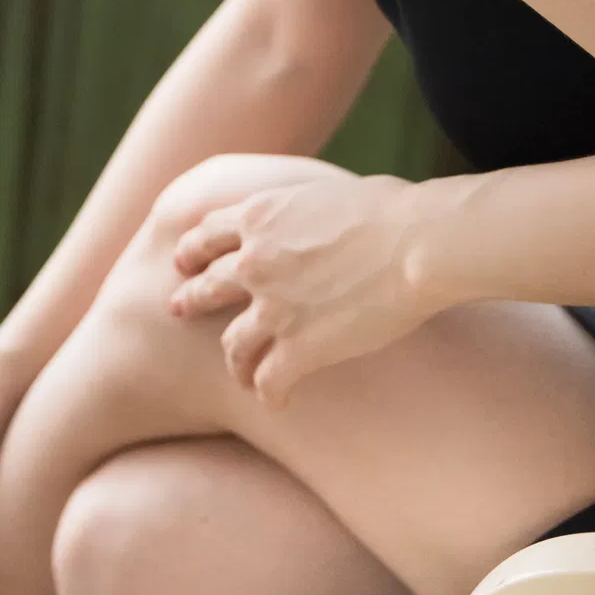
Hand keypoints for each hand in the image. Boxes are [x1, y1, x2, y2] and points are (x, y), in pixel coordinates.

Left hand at [167, 168, 435, 407]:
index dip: (192, 251)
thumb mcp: (326, 193)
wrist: (416, 243)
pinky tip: (278, 401)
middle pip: (205, 287)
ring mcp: (272, 309)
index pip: (206, 235)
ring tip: (240, 373)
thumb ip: (302, 211)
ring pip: (232, 344)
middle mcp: (254, 262)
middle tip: (178, 309)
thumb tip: (314, 216)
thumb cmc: (392, 210)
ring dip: (234, 361)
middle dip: (189, 300)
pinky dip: (269, 393)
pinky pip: (268, 381)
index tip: (186, 263)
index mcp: (260, 217)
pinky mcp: (298, 349)